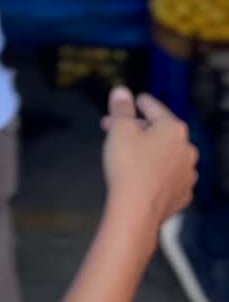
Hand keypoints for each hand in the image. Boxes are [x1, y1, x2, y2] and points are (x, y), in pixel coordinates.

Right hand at [102, 87, 197, 230]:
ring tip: (128, 153)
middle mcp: (186, 149)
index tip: (135, 100)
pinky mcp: (181, 194)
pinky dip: (156, 172)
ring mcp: (186, 173)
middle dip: (136, 129)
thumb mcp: (119, 129)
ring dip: (148, 151)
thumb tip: (121, 92)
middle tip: (114, 129)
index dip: (140, 103)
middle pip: (159, 132)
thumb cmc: (128, 167)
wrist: (136, 210)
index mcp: (174, 129)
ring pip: (165, 155)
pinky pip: (168, 176)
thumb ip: (121, 108)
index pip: (155, 108)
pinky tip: (142, 174)